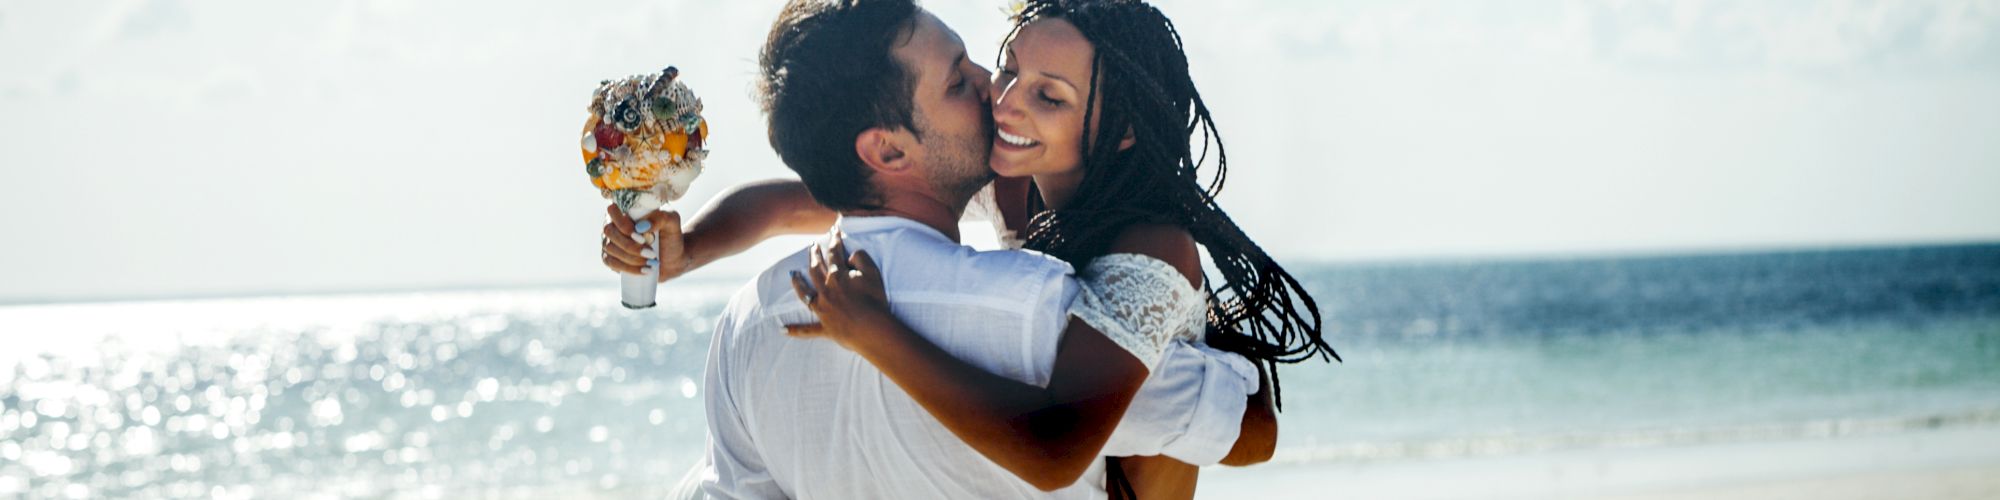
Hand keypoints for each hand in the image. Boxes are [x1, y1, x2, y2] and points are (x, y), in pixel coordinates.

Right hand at [600, 204, 691, 281]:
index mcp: (625, 210)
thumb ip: (660, 218)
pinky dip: (629, 268)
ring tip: (652, 262)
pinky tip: (644, 270)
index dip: (624, 226)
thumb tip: (641, 226)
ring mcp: (610, 241)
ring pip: (611, 249)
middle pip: (610, 233)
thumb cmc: (671, 235)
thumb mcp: (672, 221)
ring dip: (632, 258)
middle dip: (630, 245)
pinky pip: (612, 263)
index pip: (612, 211)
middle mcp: (613, 224)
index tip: (642, 237)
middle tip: (651, 253)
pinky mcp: (611, 258)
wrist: (674, 257)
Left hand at [784, 232, 890, 350]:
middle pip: (815, 269)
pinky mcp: (824, 326)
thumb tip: (849, 256)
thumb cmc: (875, 300)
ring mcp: (822, 309)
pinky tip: (782, 329)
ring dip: (798, 283)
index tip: (834, 231)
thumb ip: (860, 257)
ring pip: (804, 293)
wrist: (873, 329)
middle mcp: (826, 290)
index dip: (834, 240)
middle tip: (812, 246)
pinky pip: (807, 329)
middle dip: (813, 255)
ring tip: (792, 275)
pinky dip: (795, 330)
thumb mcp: (873, 272)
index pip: (834, 253)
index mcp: (838, 275)